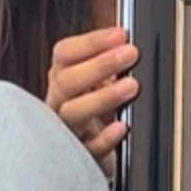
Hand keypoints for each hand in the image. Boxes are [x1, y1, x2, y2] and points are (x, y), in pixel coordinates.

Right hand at [45, 26, 139, 175]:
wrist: (93, 154)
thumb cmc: (97, 111)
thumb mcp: (99, 82)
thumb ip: (109, 62)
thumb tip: (130, 42)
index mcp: (63, 77)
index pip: (65, 53)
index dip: (91, 42)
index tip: (120, 34)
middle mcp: (59, 101)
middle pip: (67, 81)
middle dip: (100, 65)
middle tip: (130, 54)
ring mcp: (67, 129)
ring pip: (72, 112)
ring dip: (103, 97)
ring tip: (131, 86)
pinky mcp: (81, 156)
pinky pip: (89, 148)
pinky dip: (105, 137)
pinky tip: (122, 126)